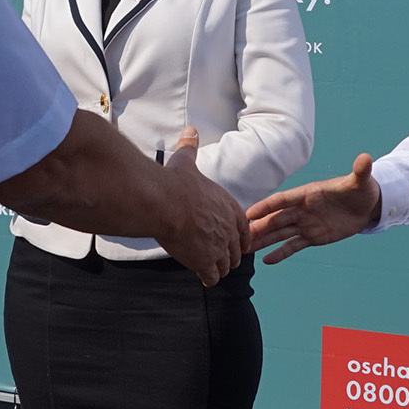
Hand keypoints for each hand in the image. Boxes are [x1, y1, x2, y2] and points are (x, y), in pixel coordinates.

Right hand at [154, 128, 247, 285]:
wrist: (164, 203)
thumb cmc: (176, 183)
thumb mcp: (187, 163)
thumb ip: (190, 149)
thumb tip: (189, 131)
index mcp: (229, 207)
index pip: (243, 227)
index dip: (240, 236)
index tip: (237, 242)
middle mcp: (228, 228)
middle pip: (237, 249)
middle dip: (231, 255)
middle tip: (224, 260)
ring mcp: (218, 247)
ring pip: (226, 264)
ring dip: (220, 268)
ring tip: (213, 271)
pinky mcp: (205, 262)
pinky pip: (212, 276)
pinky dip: (209, 278)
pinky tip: (203, 278)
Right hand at [245, 153, 382, 264]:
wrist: (368, 206)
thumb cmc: (362, 190)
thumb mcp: (361, 181)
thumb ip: (360, 171)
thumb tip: (366, 158)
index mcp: (309, 194)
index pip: (283, 200)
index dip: (266, 206)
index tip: (249, 213)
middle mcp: (303, 209)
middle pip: (277, 218)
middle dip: (259, 227)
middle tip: (241, 235)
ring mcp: (306, 224)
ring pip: (281, 233)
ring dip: (264, 240)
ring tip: (247, 249)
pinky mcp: (313, 237)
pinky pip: (293, 246)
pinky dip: (280, 253)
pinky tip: (266, 260)